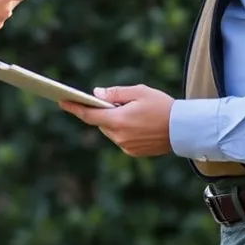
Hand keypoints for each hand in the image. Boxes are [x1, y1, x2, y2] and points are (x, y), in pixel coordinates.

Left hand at [60, 85, 174, 156]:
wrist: (183, 128)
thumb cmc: (162, 106)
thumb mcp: (138, 92)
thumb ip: (115, 93)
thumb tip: (96, 94)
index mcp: (117, 120)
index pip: (88, 115)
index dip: (74, 107)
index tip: (61, 101)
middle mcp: (118, 136)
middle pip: (101, 123)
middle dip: (103, 112)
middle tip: (113, 102)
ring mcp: (126, 146)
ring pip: (111, 131)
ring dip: (114, 121)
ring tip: (130, 112)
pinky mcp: (133, 152)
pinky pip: (121, 139)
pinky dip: (123, 130)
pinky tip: (137, 123)